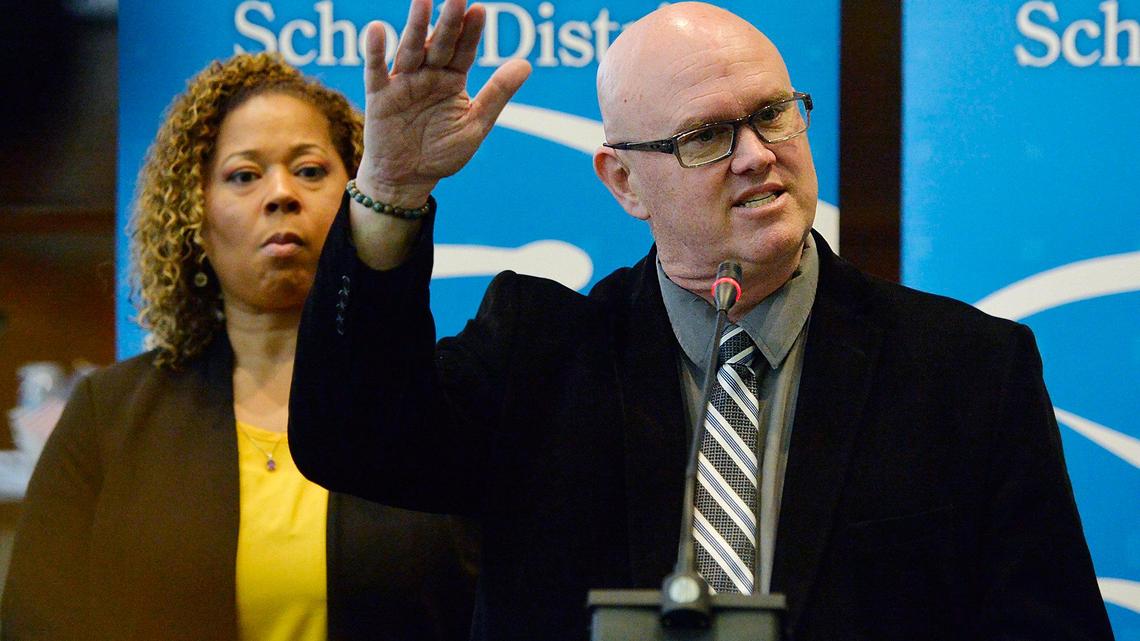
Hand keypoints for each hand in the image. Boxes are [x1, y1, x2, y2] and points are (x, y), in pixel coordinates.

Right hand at [357, 0, 531, 206]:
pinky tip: (377, 29)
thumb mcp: (475, 125)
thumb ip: (497, 94)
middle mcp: (428, 74)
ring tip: (422, 0)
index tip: (480, 10)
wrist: (407, 180)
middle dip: (448, 20)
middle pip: (439, 43)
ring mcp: (403, 82)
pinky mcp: (379, 96)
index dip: (471, 31)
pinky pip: (376, 71)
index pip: (464, 49)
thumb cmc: (442, 153)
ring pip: (410, 49)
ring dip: (415, 25)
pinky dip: (376, 51)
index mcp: (452, 79)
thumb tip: (526, 64)